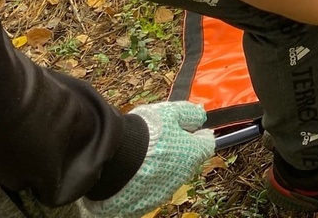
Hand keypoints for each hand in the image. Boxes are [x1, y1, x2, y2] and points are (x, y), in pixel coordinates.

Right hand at [83, 102, 214, 217]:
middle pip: (186, 162)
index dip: (199, 135)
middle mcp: (181, 177)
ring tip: (140, 154)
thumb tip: (200, 116)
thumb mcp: (171, 112)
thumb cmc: (143, 133)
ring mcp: (162, 192)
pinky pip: (147, 190)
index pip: (206, 145)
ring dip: (159, 167)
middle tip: (160, 139)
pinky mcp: (143, 204)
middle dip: (177, 150)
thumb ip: (190, 114)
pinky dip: (143, 180)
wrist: (110, 156)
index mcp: (192, 154)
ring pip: (167, 176)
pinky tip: (130, 170)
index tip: (192, 129)